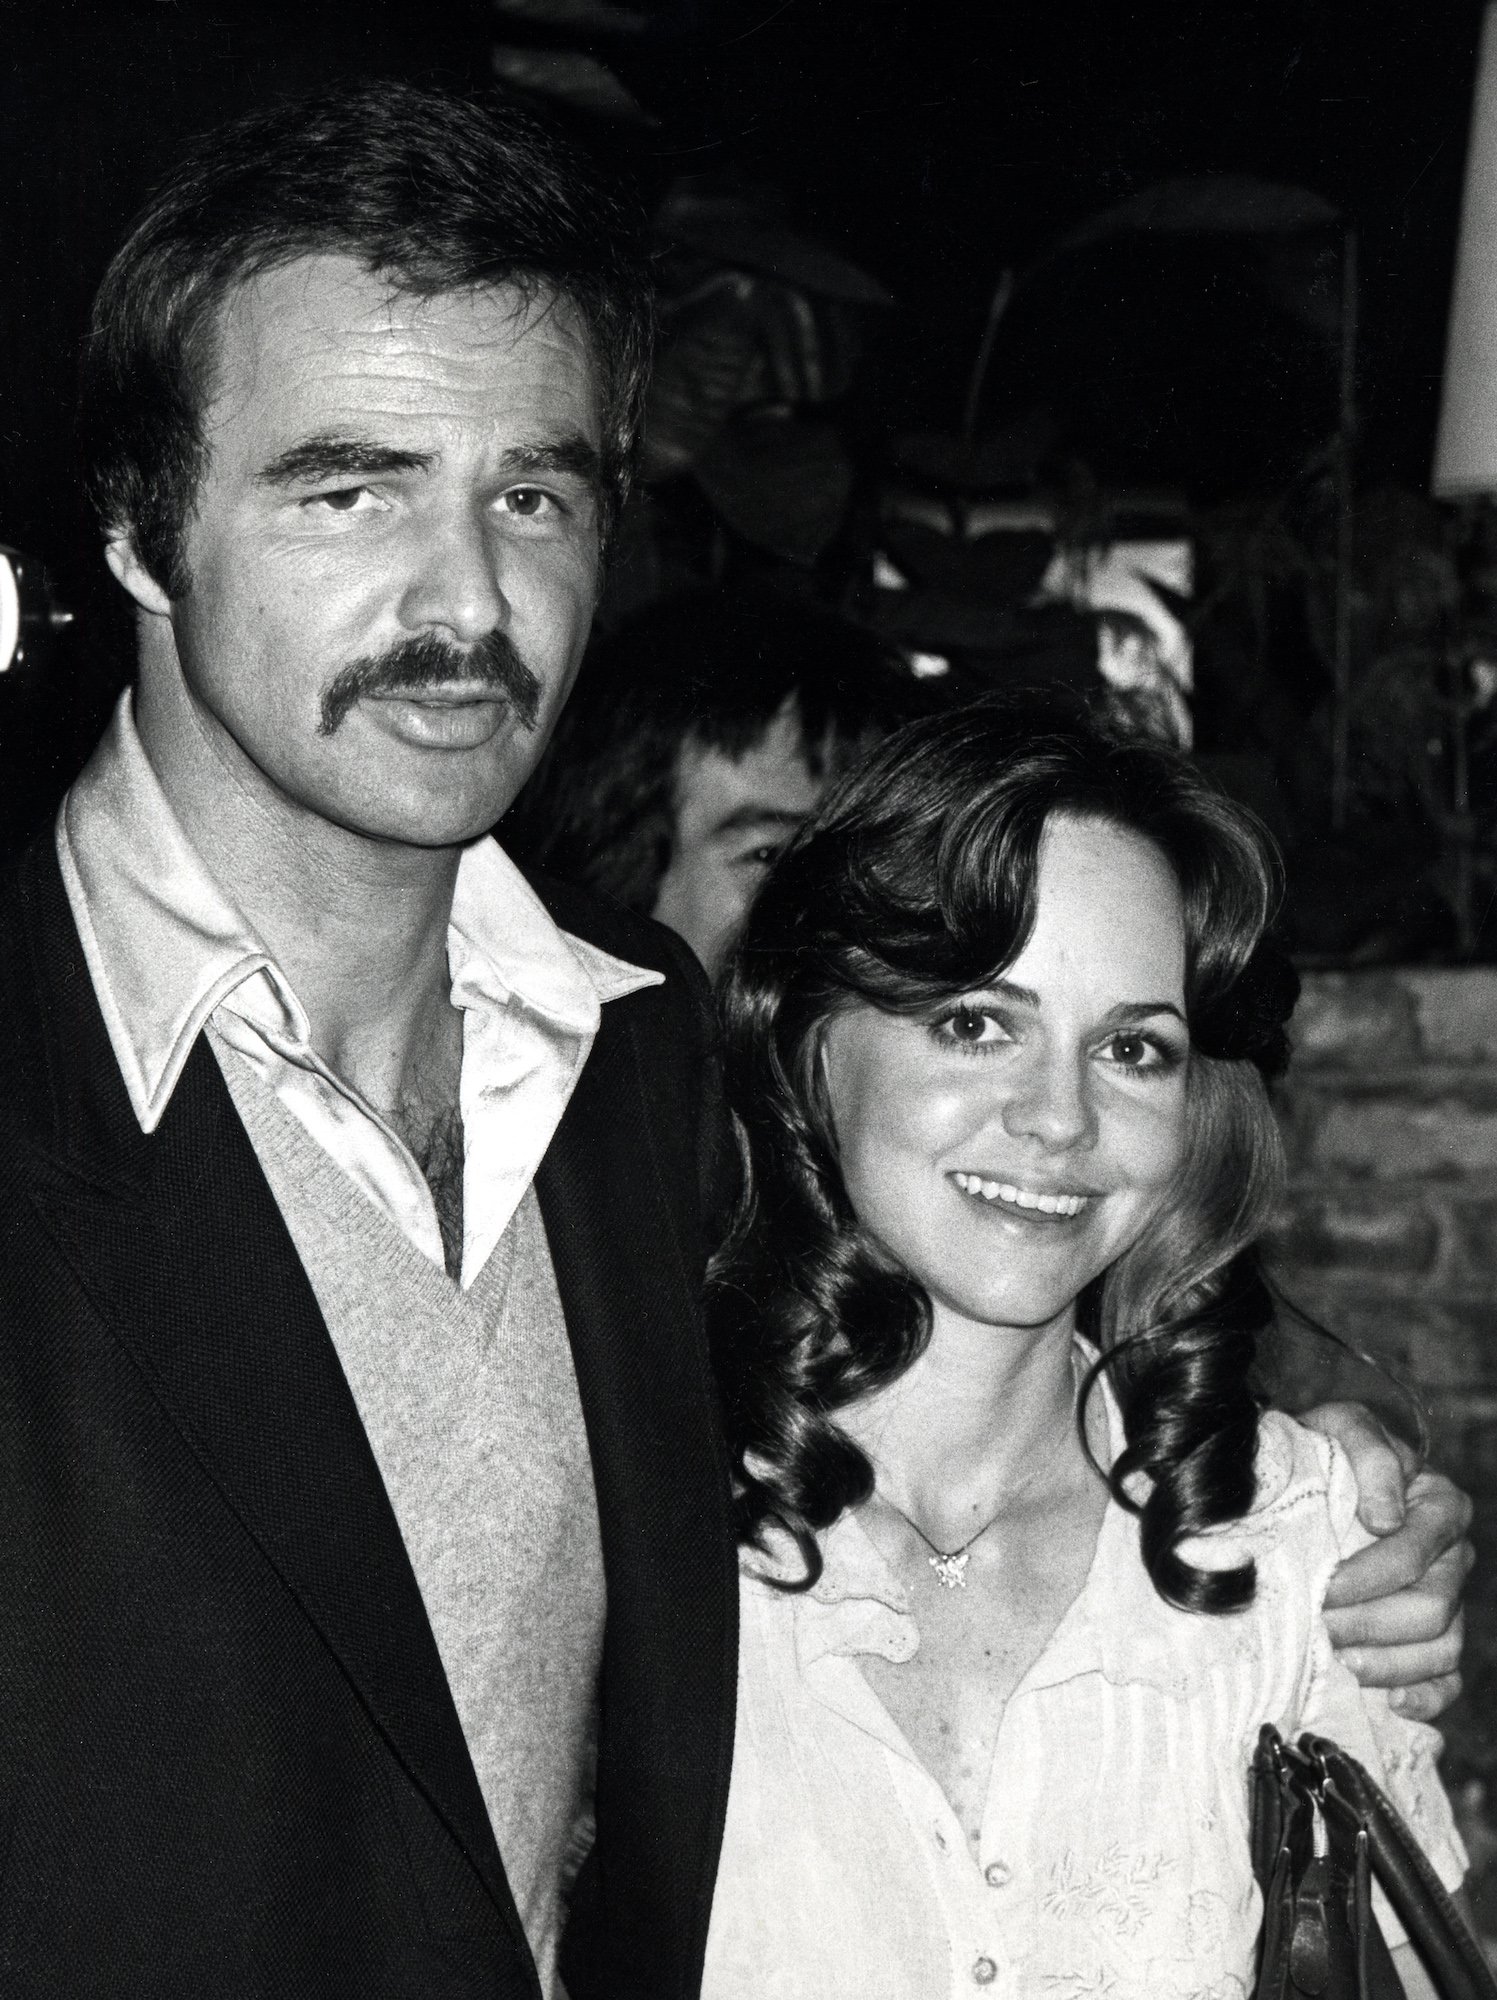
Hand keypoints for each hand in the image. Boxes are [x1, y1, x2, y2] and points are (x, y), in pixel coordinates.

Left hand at [1299, 1400, 1473, 1721]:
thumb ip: (1371, 1455)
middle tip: (1316, 1627)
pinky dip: (1422, 1697)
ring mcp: (1450, 1600)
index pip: (1413, 1556)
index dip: (1366, 1578)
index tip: (1321, 1587)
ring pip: (1442, 1650)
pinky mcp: (1434, 1638)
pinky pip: (1446, 1682)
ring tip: (1337, 1660)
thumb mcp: (1342, 1428)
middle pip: (1432, 1610)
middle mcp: (1453, 1557)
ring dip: (1387, 1663)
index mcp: (1439, 1506)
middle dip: (1369, 1624)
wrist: (1313, 1476)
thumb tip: (1387, 1517)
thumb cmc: (1328, 1451)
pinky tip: (1385, 1700)